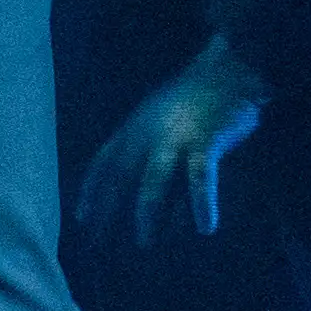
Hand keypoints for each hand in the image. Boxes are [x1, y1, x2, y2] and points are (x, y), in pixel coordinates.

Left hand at [86, 49, 269, 249]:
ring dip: (146, 213)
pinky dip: (202, 204)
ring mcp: (176, 137)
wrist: (229, 68)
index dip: (89, 191)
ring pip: (153, 180)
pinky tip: (204, 227)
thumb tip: (140, 183)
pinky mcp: (206, 142)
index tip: (81, 218)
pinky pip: (200, 178)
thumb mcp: (158, 116)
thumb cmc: (195, 96)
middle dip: (106, 209)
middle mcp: (147, 133)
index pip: (102, 162)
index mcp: (134, 126)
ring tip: (144, 242)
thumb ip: (145, 143)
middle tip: (98, 243)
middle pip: (119, 176)